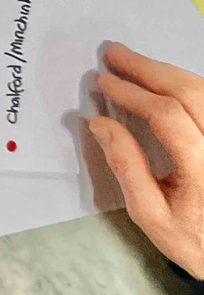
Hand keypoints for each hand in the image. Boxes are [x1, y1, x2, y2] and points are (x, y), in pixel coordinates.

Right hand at [88, 43, 203, 279]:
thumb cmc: (193, 240)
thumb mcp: (149, 214)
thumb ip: (126, 166)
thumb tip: (100, 123)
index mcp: (202, 170)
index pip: (168, 116)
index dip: (133, 93)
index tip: (104, 81)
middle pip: (190, 92)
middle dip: (148, 69)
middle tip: (115, 54)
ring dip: (167, 72)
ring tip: (135, 64)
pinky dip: (185, 85)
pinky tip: (163, 82)